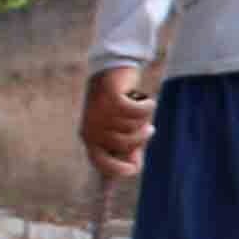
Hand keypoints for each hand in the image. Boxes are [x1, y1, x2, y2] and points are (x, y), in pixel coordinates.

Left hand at [80, 63, 151, 181]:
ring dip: (143, 118)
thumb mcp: (123, 129)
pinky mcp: (111, 99)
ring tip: (140, 107)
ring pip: (133, 128)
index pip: (101, 163)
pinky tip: (148, 100)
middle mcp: (92, 127)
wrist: (113, 69)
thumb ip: (128, 149)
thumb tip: (133, 169)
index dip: (117, 169)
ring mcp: (100, 114)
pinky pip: (137, 112)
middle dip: (141, 137)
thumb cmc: (119, 104)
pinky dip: (147, 106)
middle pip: (124, 145)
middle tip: (149, 128)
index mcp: (90, 138)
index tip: (133, 169)